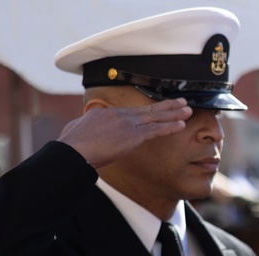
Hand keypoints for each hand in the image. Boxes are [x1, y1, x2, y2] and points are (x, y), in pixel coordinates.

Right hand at [58, 98, 192, 168]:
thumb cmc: (71, 147)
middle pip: (146, 109)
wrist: (73, 151)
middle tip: (180, 101)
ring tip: (187, 109)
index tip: (156, 110)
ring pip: (155, 116)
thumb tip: (80, 134)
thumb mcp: (75, 133)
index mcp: (104, 114)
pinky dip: (170, 126)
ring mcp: (126, 123)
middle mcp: (117, 115)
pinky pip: (156, 129)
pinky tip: (181, 125)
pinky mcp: (132, 135)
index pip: (129, 112)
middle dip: (166, 106)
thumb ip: (84, 131)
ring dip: (173, 113)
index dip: (145, 112)